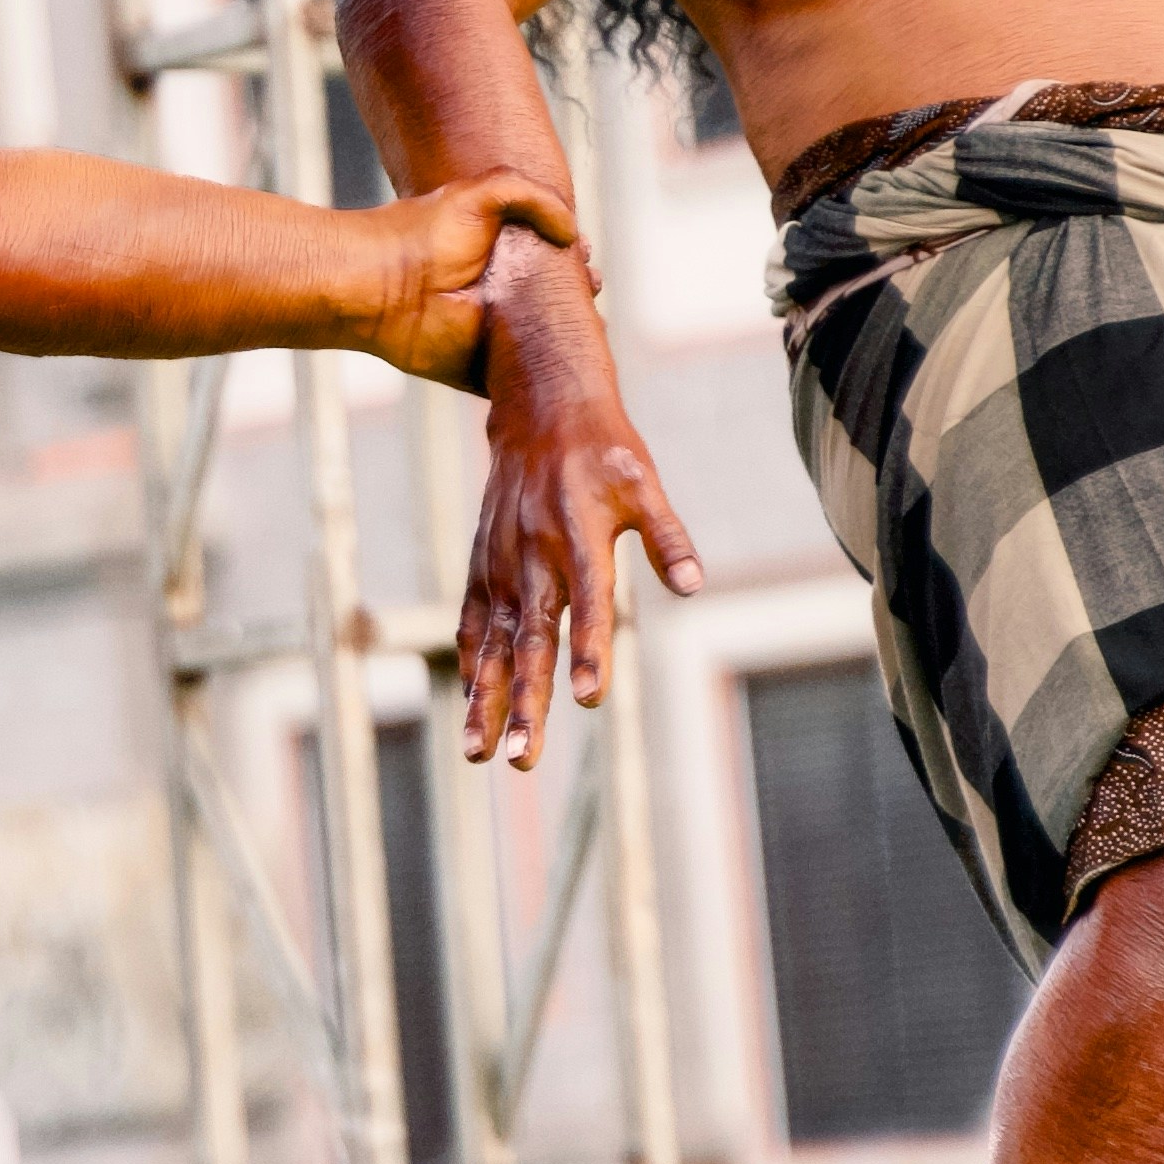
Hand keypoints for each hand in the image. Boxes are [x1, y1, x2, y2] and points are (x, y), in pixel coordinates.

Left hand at [358, 171, 584, 383]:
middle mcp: (503, 295)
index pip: (553, 257)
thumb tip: (572, 233)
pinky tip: (575, 364)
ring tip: (593, 323)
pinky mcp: (483, 372)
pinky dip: (548, 376)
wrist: (379, 284)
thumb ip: (531, 196)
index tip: (583, 253)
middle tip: (589, 286)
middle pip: (559, 300)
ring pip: (548, 341)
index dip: (575, 256)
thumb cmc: (424, 234)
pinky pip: (523, 380)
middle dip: (582, 294)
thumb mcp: (481, 194)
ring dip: (574, 336)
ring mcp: (495, 336)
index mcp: (503, 255)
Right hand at [453, 251, 702, 765]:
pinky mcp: (482, 564)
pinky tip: (470, 707)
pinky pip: (473, 622)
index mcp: (581, 535)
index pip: (589, 602)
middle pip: (531, 639)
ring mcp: (502, 562)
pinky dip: (471, 664)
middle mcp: (536, 554)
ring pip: (493, 643)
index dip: (590, 649)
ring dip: (486, 699)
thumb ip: (668, 537)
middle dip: (526, 701)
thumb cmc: (604, 449)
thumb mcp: (646, 484)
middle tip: (524, 757)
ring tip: (478, 755)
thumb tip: (693, 586)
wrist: (537, 406)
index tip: (590, 697)